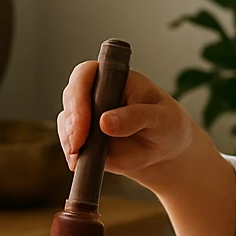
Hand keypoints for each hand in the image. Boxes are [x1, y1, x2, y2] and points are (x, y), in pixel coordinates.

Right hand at [56, 62, 200, 181]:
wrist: (165, 152)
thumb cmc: (168, 125)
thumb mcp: (162, 119)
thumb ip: (137, 117)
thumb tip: (106, 122)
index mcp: (116, 77)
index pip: (87, 73)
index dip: (79, 93)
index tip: (84, 120)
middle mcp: (97, 92)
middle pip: (71, 96)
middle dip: (72, 121)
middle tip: (78, 144)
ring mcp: (88, 114)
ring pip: (67, 120)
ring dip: (69, 139)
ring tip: (79, 156)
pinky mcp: (84, 136)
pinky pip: (69, 142)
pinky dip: (71, 153)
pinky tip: (78, 163)